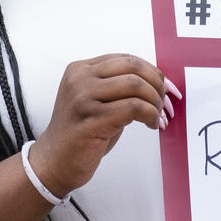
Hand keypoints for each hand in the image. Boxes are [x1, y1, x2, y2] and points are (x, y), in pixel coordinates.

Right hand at [27, 53, 179, 198]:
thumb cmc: (81, 133)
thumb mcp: (97, 100)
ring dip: (155, 101)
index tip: (165, 87)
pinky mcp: (91, 119)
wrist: (54, 161)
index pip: (126, 59)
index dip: (151, 71)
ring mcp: (83, 97)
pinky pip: (133, 108)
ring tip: (156, 116)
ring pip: (135, 85)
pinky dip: (150, 115)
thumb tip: (158, 82)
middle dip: (156, 84)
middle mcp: (79, 78)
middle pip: (132, 67)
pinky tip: (150, 125)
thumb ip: (119, 86)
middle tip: (164, 102)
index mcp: (80, 69)